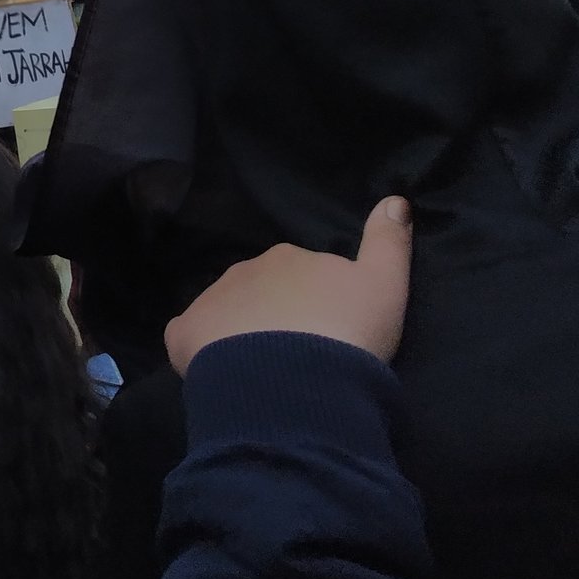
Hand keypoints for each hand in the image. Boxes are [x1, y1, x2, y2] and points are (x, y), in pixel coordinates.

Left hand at [164, 198, 414, 376]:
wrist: (295, 379)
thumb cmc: (345, 331)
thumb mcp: (385, 287)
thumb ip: (389, 244)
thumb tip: (395, 200)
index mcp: (289, 257)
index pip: (301, 275)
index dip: (314, 303)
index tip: (327, 331)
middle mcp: (245, 270)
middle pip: (261, 292)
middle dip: (275, 317)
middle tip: (298, 356)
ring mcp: (211, 300)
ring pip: (226, 313)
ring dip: (240, 334)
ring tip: (263, 371)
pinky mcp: (183, 334)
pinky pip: (187, 337)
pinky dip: (198, 351)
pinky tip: (218, 375)